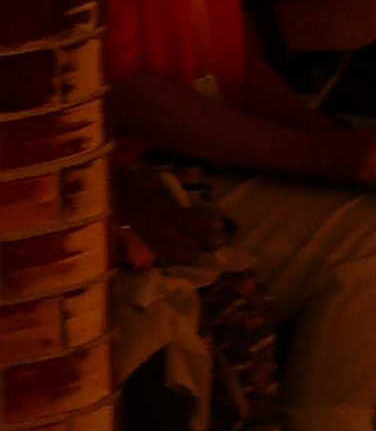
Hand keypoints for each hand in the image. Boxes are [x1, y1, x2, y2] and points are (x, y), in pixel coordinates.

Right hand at [115, 167, 229, 264]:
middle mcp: (150, 225)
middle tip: (223, 240)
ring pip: (172, 250)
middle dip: (203, 241)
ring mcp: (145, 237)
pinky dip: (177, 258)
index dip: (202, 222)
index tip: (220, 223)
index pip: (181, 217)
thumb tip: (199, 171)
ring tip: (211, 250)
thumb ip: (175, 176)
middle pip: (180, 238)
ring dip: (193, 252)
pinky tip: (191, 258)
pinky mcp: (141, 243)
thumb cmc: (123, 184)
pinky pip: (161, 255)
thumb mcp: (147, 176)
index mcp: (152, 206)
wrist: (97, 199)